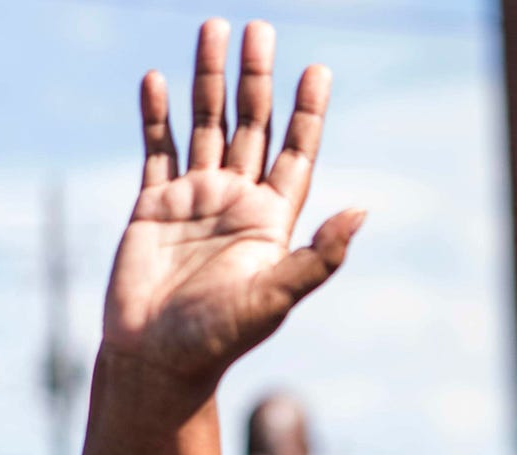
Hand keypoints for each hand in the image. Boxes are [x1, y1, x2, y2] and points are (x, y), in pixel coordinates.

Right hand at [100, 20, 363, 394]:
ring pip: (205, 126)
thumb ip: (319, 256)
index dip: (307, 112)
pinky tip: (157, 80)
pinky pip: (156, 149)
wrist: (157, 360)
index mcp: (271, 220)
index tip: (317, 69)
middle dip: (256, 78)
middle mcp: (236, 202)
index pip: (296, 152)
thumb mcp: (277, 297)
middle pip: (251, 125)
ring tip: (213, 29)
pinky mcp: (153, 206)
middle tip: (260, 28)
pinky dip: (157, 115)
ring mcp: (194, 200)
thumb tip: (363, 212)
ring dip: (208, 80)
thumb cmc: (220, 338)